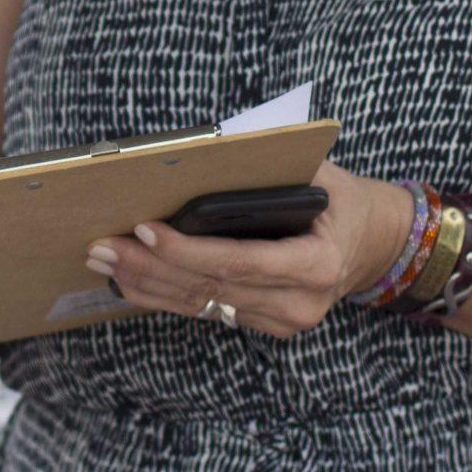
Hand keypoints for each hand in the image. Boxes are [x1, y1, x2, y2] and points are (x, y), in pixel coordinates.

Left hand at [87, 164, 411, 337]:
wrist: (370, 242)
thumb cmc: (337, 198)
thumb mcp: (317, 172)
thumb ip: (270, 164)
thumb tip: (209, 146)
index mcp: (317, 264)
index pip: (238, 261)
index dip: (186, 250)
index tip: (143, 230)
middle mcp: (299, 304)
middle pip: (209, 288)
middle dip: (148, 267)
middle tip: (101, 246)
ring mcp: (280, 321)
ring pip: (199, 306)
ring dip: (145, 283)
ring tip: (102, 260)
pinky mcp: (261, 325)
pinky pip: (204, 312)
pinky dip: (162, 295)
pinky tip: (127, 279)